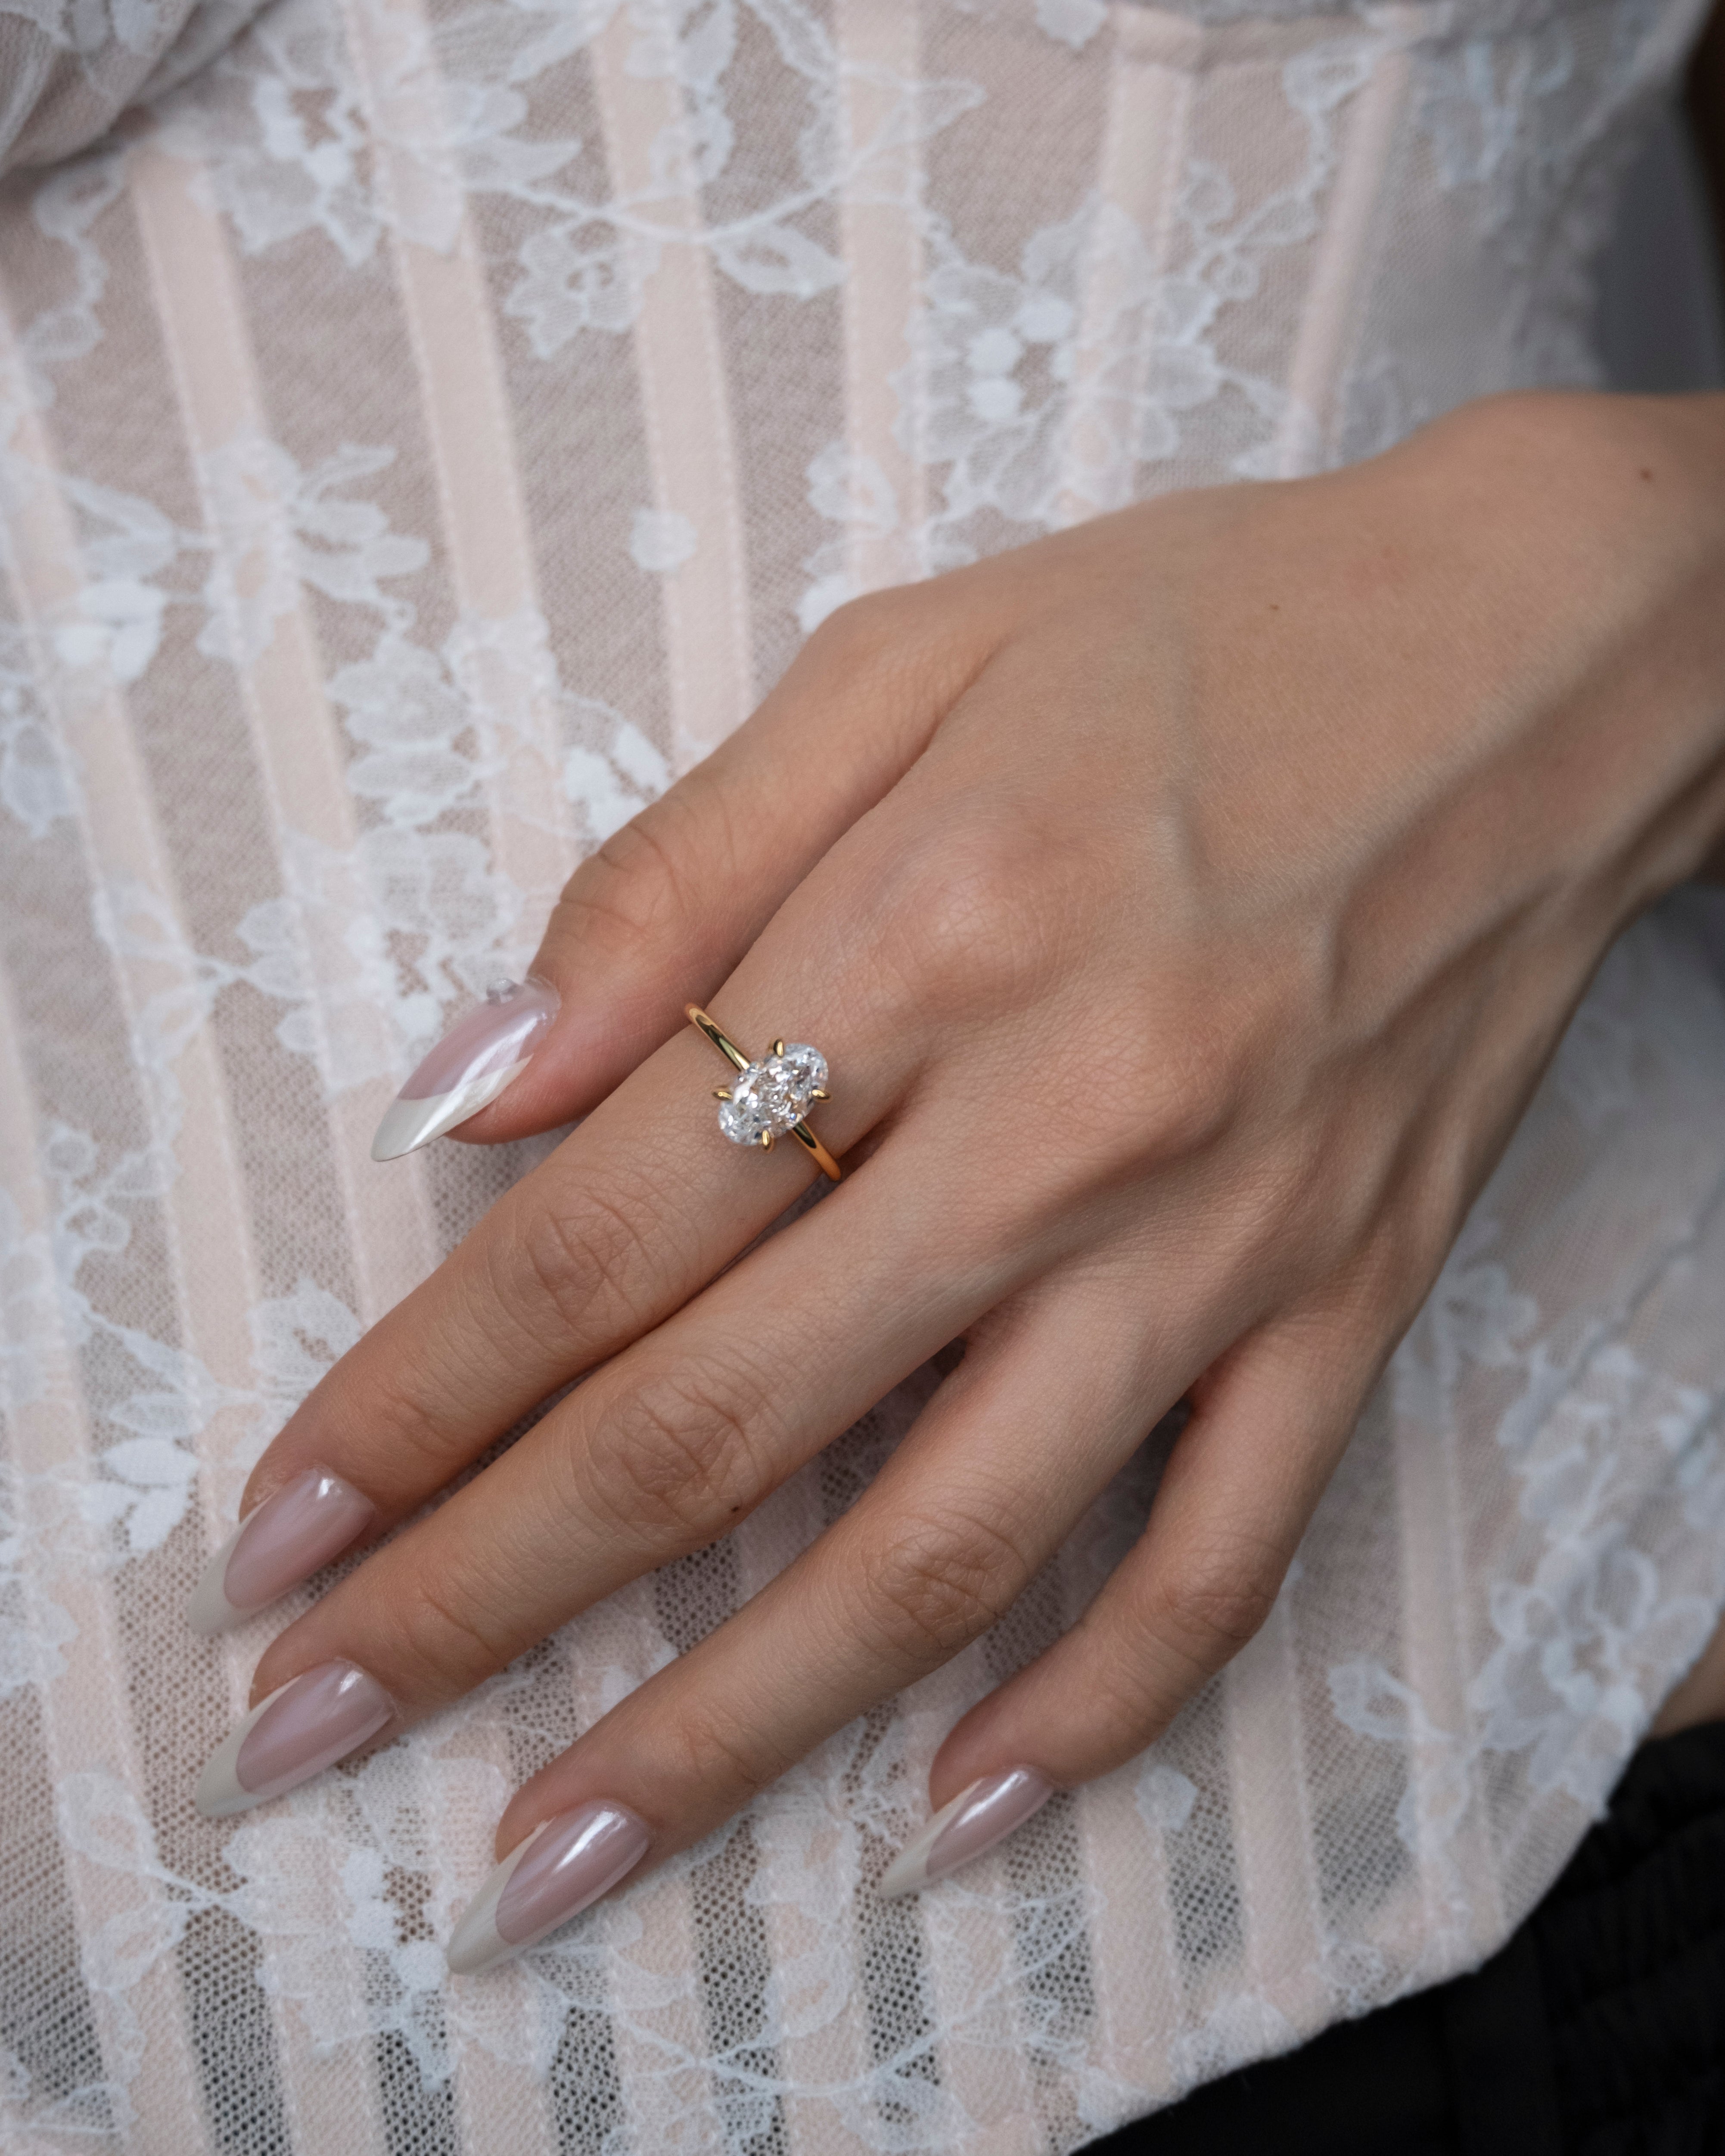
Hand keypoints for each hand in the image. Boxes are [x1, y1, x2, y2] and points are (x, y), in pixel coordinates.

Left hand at [188, 389, 1724, 1970]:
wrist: (1534, 664)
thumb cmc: (1196, 637)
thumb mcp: (901, 667)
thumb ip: (674, 881)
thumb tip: (473, 1083)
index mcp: (926, 935)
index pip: (599, 1235)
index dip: (411, 1402)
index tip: (277, 1535)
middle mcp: (1066, 1122)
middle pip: (723, 1422)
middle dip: (489, 1598)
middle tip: (311, 1727)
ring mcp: (1222, 1240)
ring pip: (945, 1546)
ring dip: (732, 1727)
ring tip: (565, 1856)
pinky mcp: (1347, 1302)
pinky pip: (1221, 1556)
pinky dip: (1091, 1706)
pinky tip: (952, 1812)